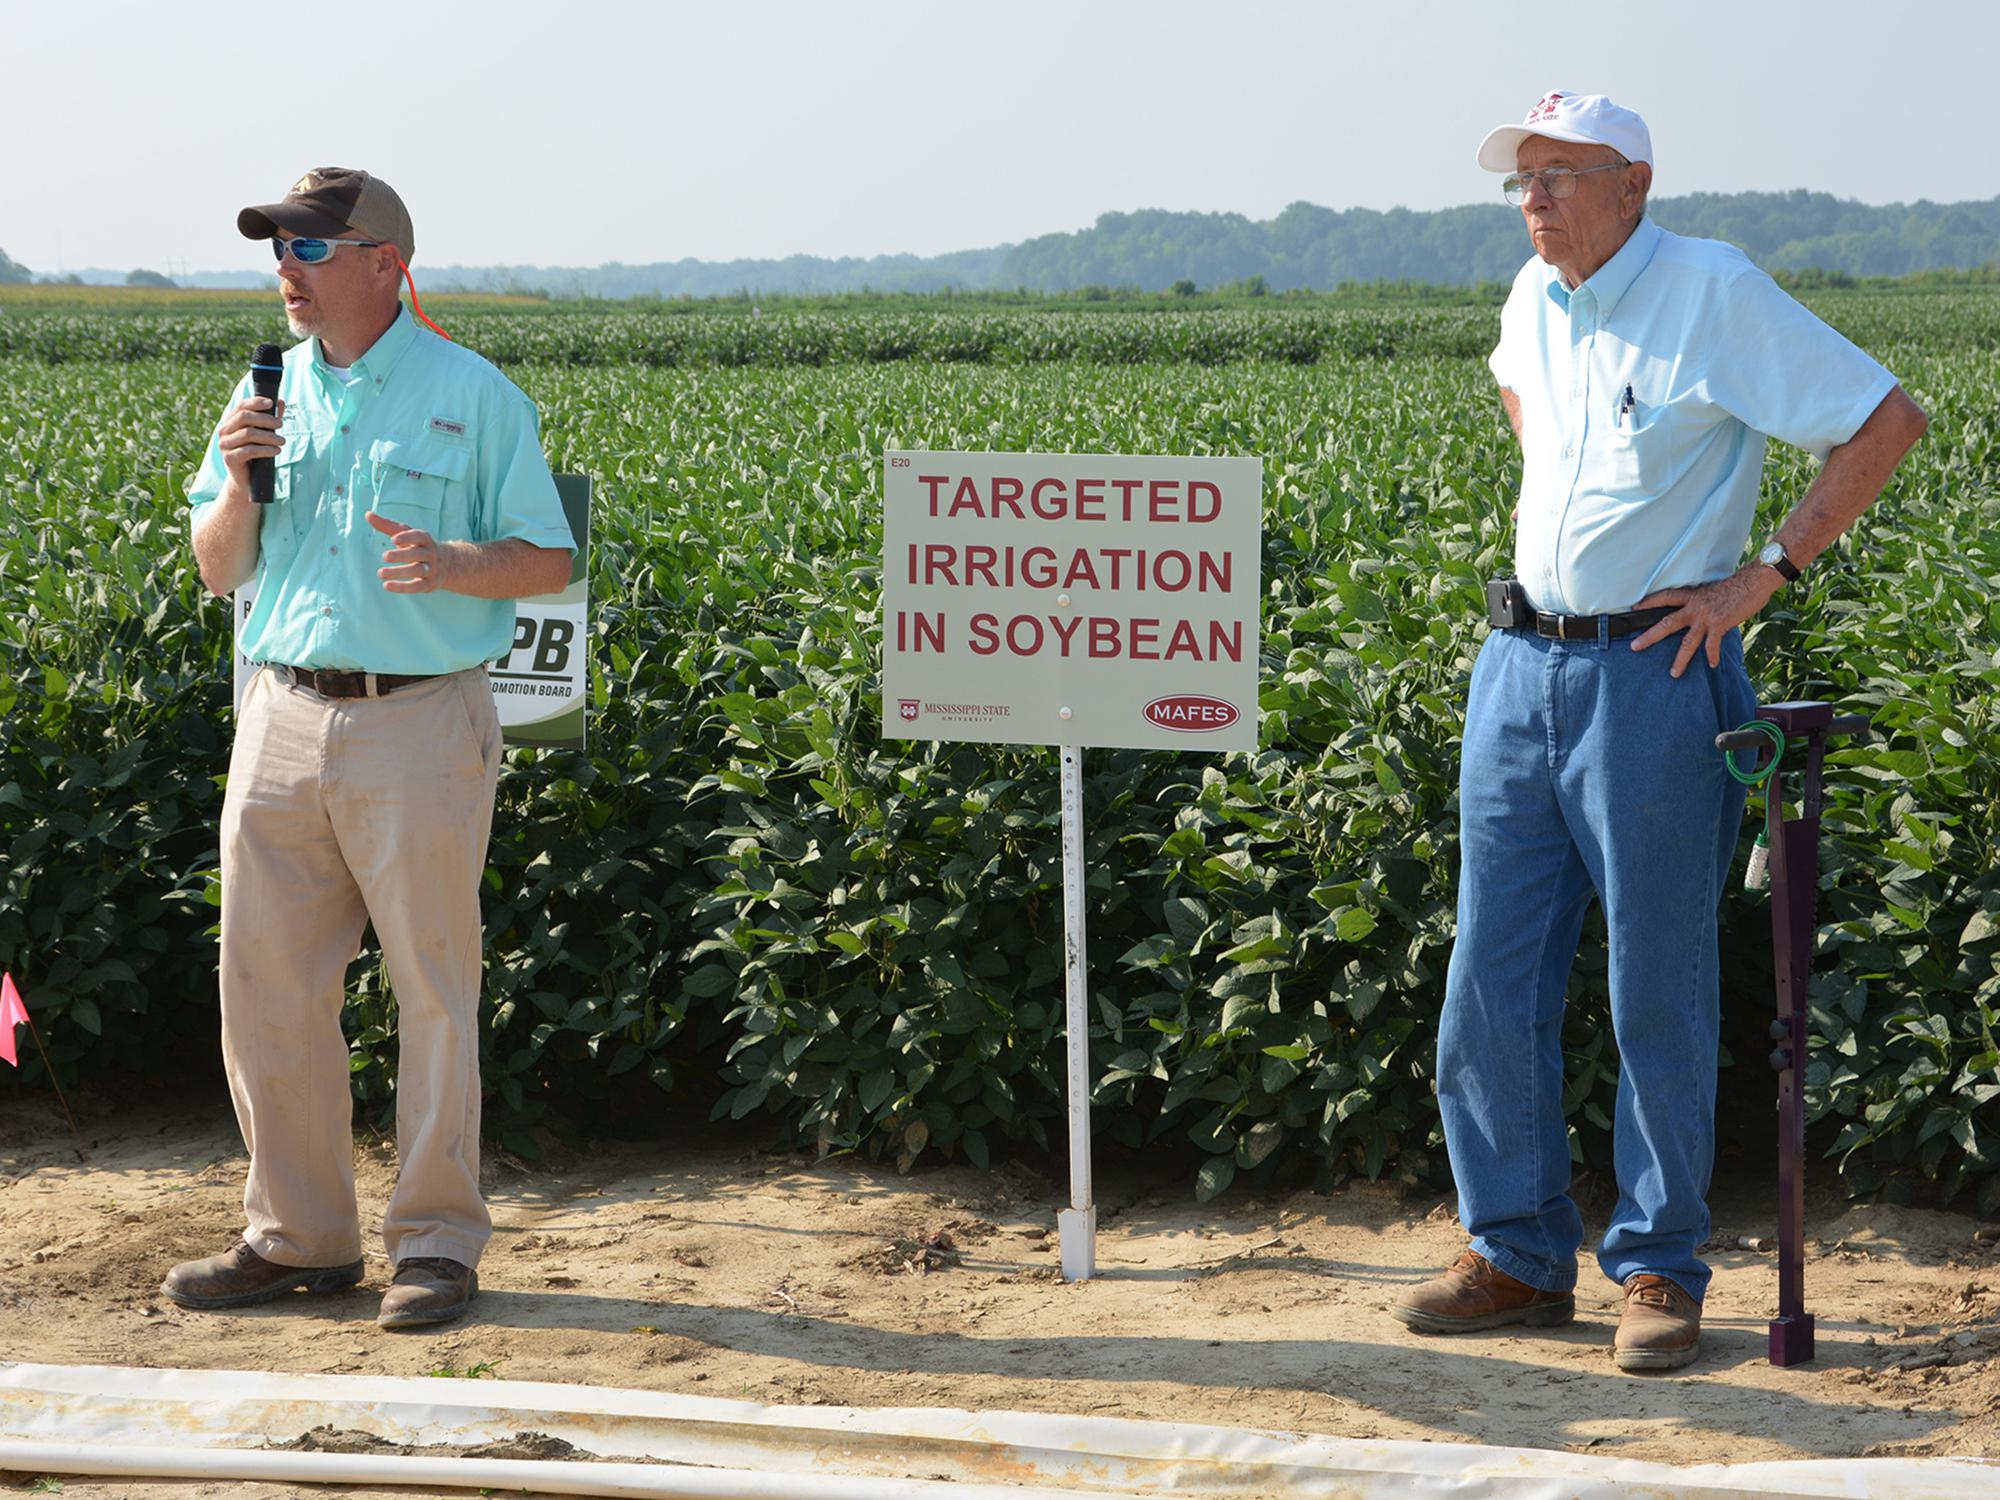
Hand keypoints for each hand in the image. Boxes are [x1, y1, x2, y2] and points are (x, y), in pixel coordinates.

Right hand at [219, 397, 284, 485]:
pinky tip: (276, 451)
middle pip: (244, 417)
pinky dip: (266, 450)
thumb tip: (280, 402)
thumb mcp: (264, 434)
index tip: (272, 403)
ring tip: (282, 440)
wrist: (246, 479)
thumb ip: (270, 419)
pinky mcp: (229, 458)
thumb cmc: (256, 454)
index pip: (241, 406)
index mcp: (230, 422)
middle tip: (281, 424)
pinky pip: (249, 450)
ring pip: (248, 433)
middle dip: (265, 419)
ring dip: (268, 435)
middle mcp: (224, 431)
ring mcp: (224, 445)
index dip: (256, 402)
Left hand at [367, 509, 445, 592]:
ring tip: (380, 573)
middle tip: (385, 556)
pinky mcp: (429, 584)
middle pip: (417, 554)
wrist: (448, 565)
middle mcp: (430, 554)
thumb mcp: (407, 534)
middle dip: (402, 555)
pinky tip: (386, 586)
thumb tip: (367, 514)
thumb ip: (387, 526)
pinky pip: (416, 586)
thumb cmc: (419, 546)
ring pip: (417, 570)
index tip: (393, 540)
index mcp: (425, 540)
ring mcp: (431, 569)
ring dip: (399, 572)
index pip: (418, 537)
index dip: (407, 538)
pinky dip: (402, 587)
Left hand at [1629, 566, 1783, 677]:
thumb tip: (1696, 612)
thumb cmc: (1735, 586)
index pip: (1664, 597)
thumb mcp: (1711, 591)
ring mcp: (1706, 617)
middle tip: (1635, 646)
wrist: (1753, 581)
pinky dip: (1712, 655)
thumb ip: (1701, 603)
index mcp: (1691, 596)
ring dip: (1680, 660)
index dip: (1649, 602)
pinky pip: (1712, 645)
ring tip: (1673, 673)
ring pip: (1688, 642)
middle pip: (1667, 623)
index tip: (1634, 608)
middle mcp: (1695, 607)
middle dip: (1650, 636)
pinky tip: (1712, 664)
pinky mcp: (1720, 624)